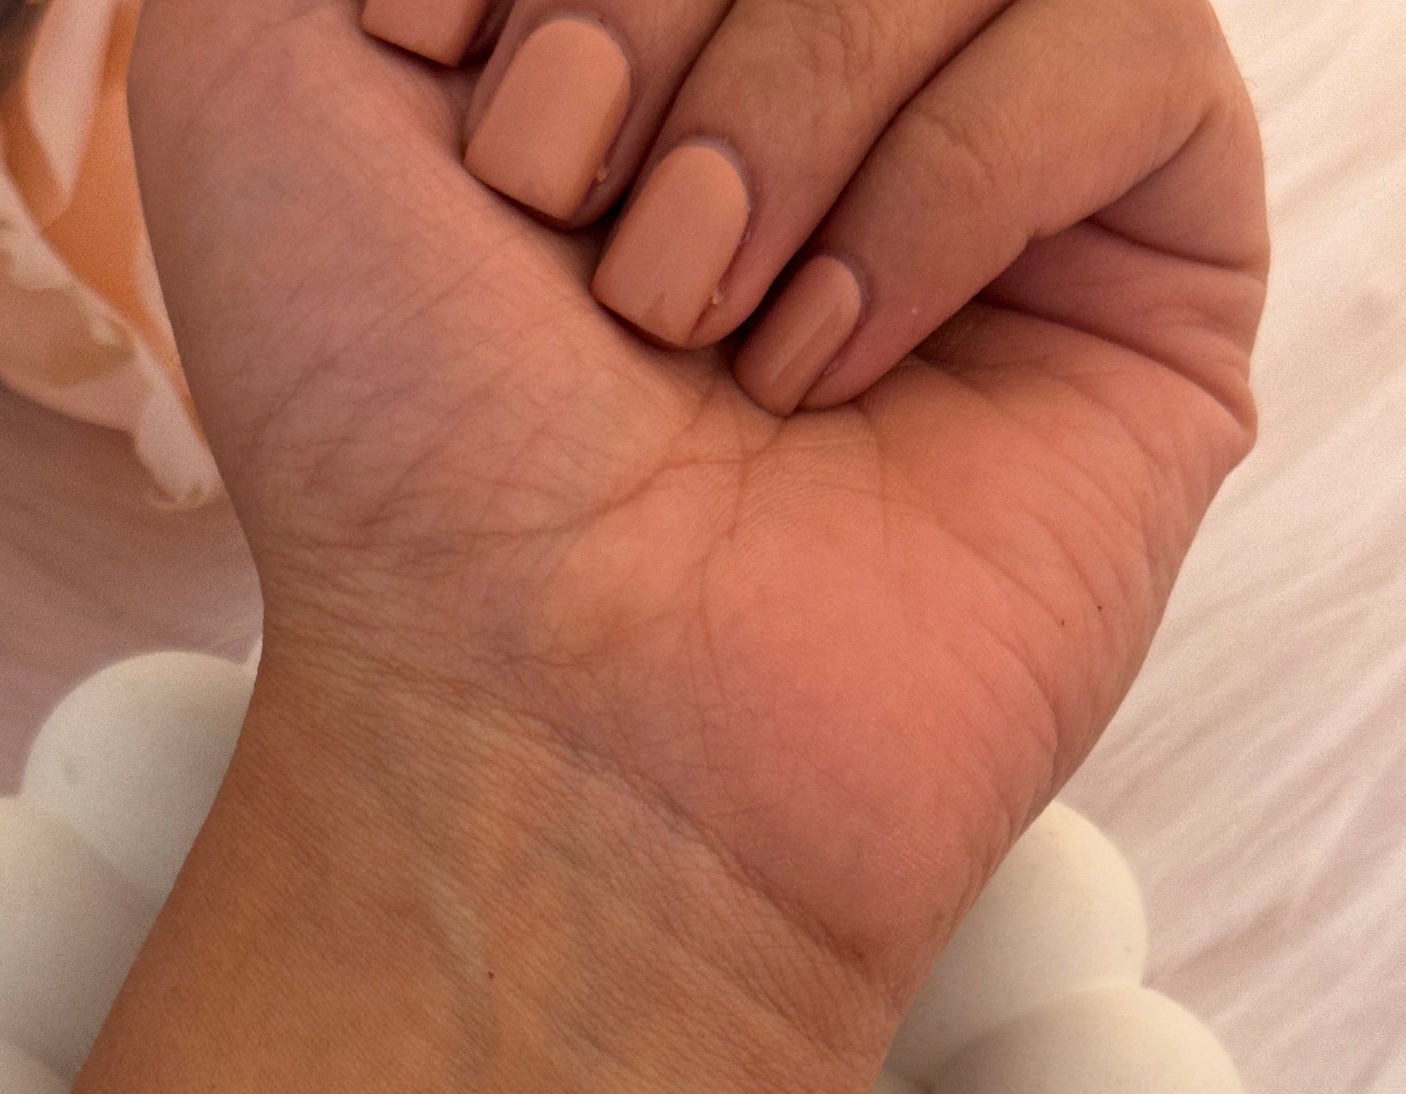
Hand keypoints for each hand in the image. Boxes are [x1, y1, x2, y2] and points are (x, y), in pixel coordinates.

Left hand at [130, 0, 1265, 993]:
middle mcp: (823, 94)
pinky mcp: (1144, 288)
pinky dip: (948, 186)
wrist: (532, 712)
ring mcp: (994, 190)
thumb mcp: (262, 73)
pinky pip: (1127, 53)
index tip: (472, 116)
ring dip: (787, 103)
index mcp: (644, 28)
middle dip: (657, 12)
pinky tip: (826, 363)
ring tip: (689, 320)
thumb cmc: (386, 431)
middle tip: (577, 236)